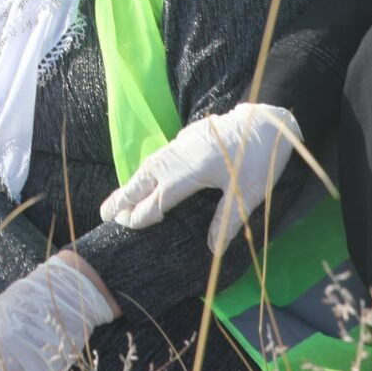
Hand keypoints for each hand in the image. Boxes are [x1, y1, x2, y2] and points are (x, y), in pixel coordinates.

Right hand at [100, 103, 303, 252]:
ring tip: (118, 198)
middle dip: (123, 198)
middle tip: (105, 214)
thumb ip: (225, 222)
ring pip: (149, 165)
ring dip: (131, 182)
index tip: (125, 225)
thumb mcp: (247, 195)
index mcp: (190, 174)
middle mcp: (179, 158)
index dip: (140, 214)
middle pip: (143, 180)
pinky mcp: (188, 136)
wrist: (267, 120)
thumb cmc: (259, 159)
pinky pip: (158, 156)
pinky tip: (146, 175)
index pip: (157, 200)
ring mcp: (181, 144)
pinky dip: (146, 169)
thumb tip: (212, 250)